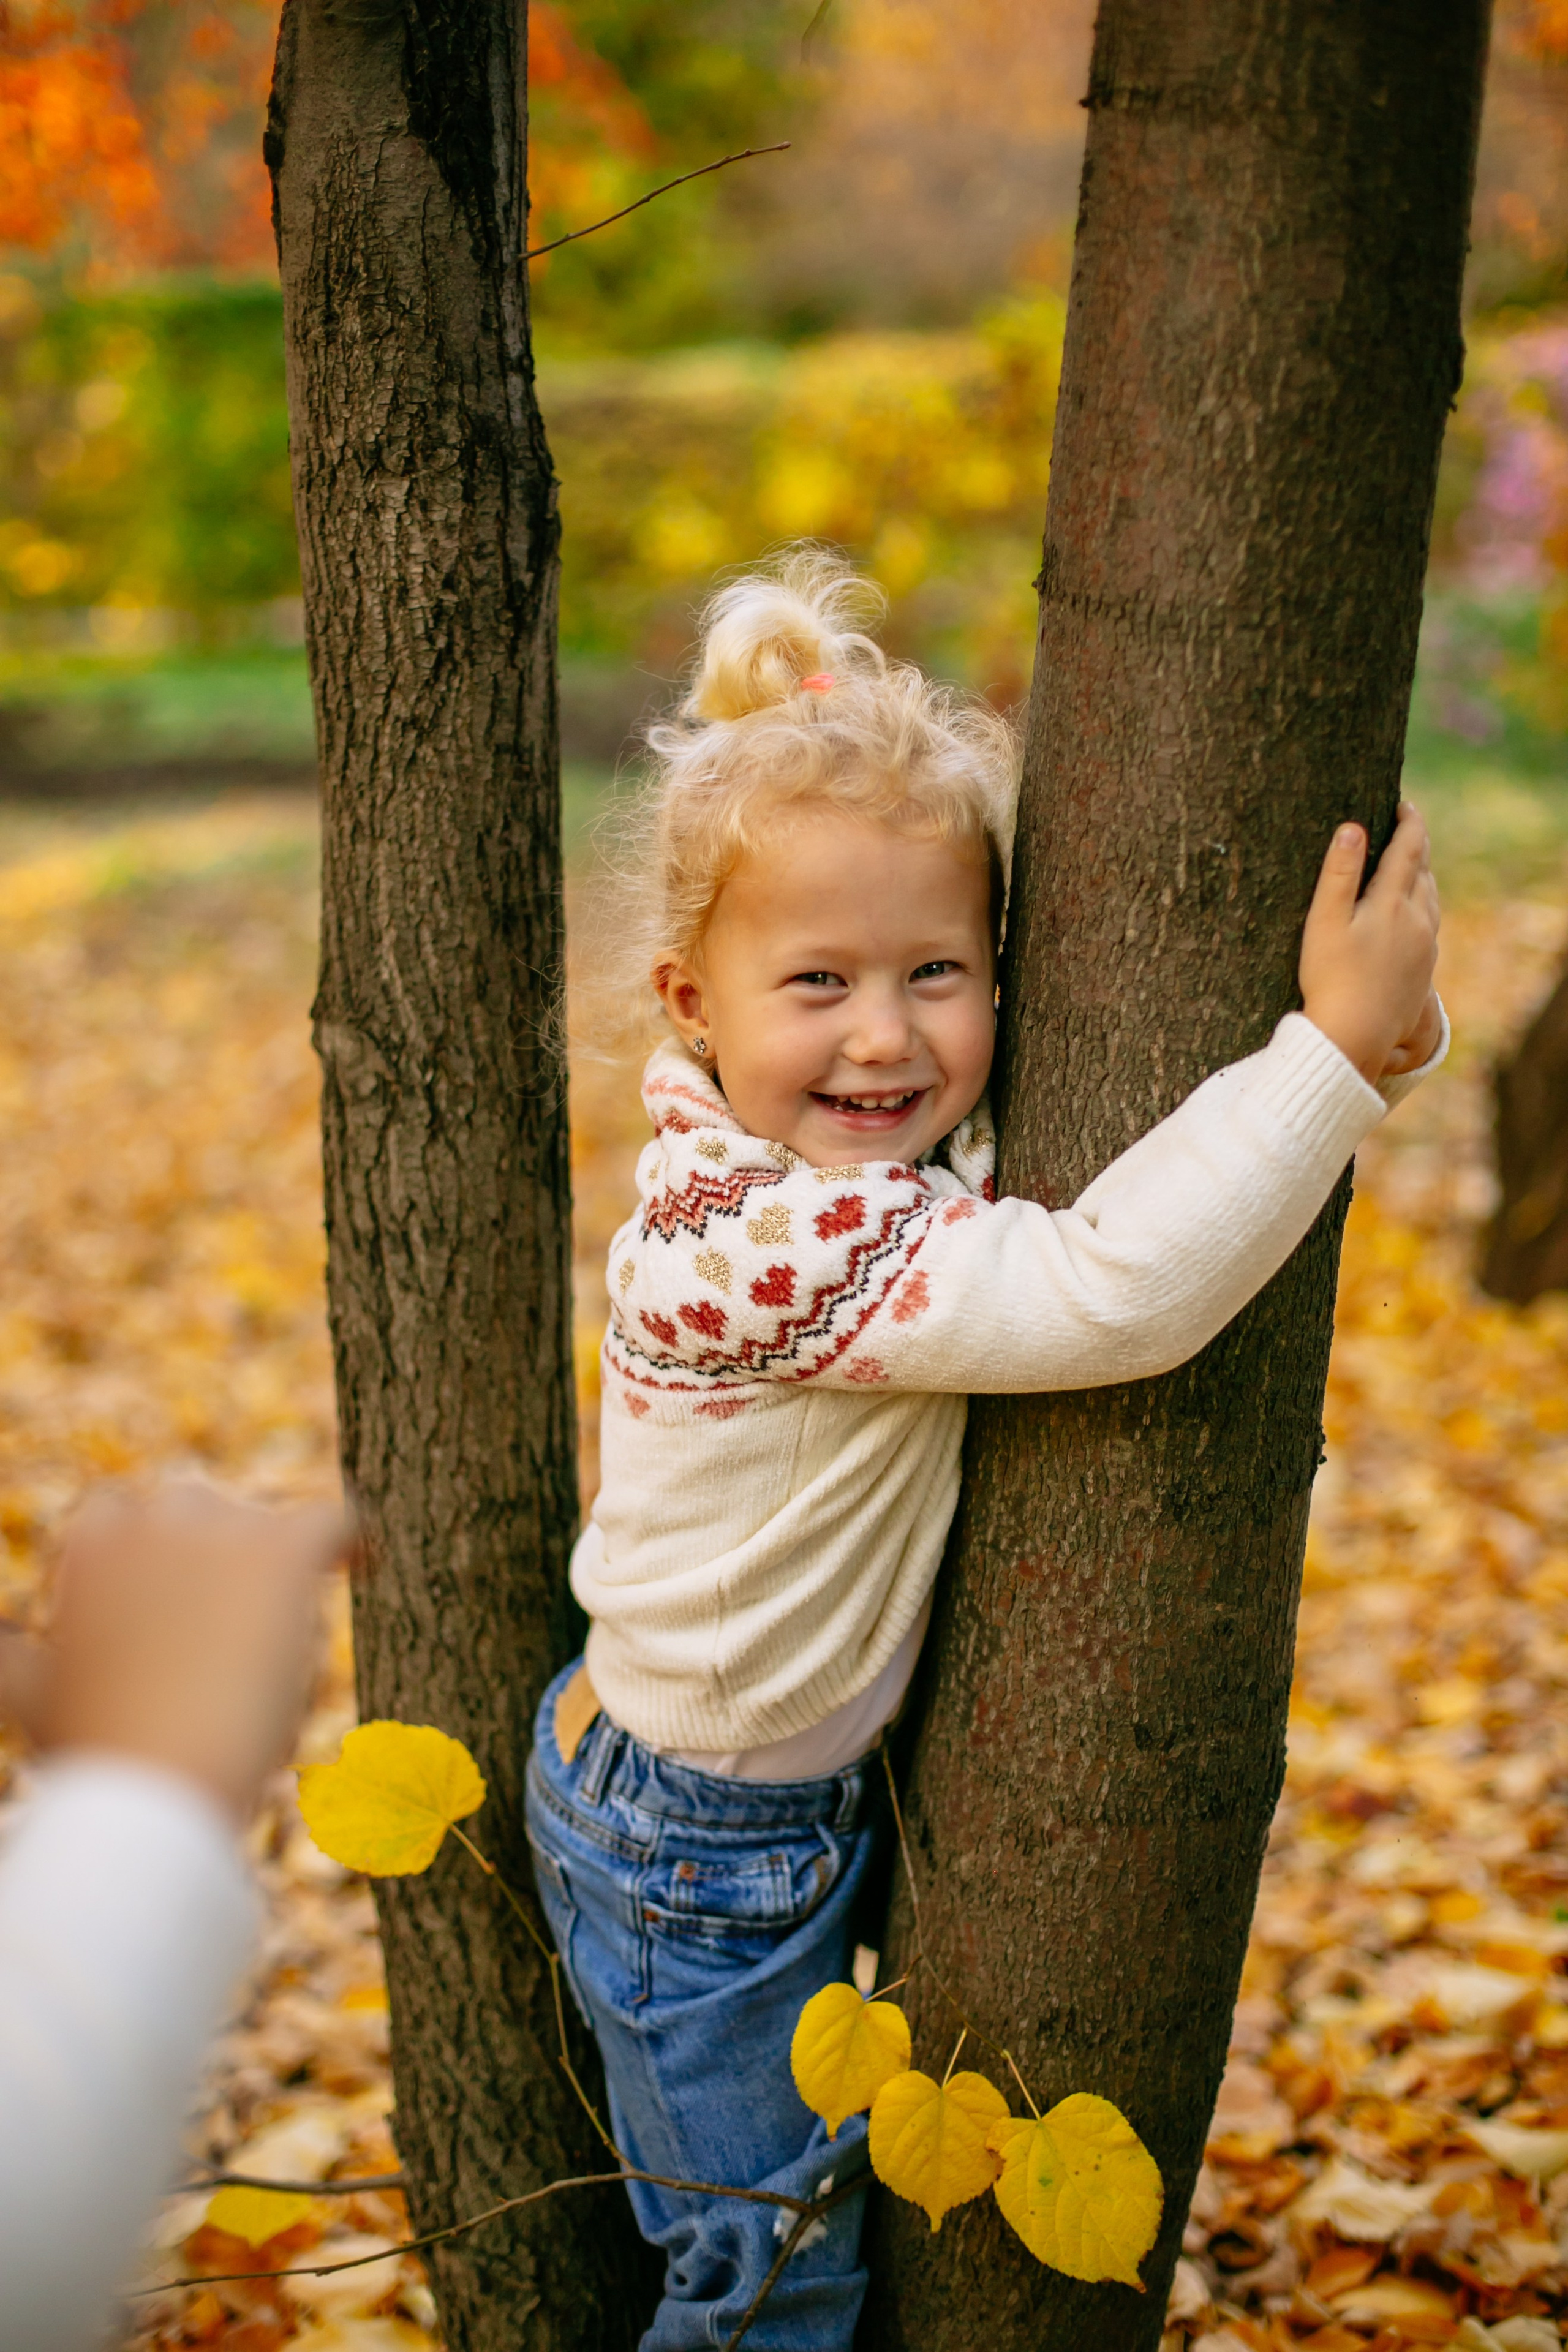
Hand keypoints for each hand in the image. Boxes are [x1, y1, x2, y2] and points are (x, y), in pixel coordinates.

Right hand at [4, 1480, 350, 1822]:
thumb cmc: (95, 1756)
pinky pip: (334, 1520)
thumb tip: (3, 1643)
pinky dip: (352, 1537)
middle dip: (211, 1560)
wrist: (154, 1788)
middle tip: (223, 1633)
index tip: (166, 1611)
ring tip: (275, 1636)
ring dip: (267, 1567)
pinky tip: (363, 1561)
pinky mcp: (279, 1556)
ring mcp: (218, 1533)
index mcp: (91, 1547)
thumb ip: (15, 1661)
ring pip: (261, 1527)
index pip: (125, 1518)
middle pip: (199, 1513)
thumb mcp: (31, 1698)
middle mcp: (152, 1521)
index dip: (151, 1561)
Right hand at [1299, 802, 1440, 1083]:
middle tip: (1404, 827)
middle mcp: (1418, 921)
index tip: (1404, 804)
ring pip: (1430, 899)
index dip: (1408, 822)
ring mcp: (1425, 948)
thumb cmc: (1330, 979)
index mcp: (1393, 903)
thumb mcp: (1324, 922)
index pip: (1409, 849)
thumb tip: (1352, 827)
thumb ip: (1338, 873)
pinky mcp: (1423, 971)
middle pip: (1424, 871)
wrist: (1354, 1038)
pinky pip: (1428, 926)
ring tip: (1409, 865)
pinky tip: (1408, 916)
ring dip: (1422, 876)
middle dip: (1416, 845)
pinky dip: (1421, 907)